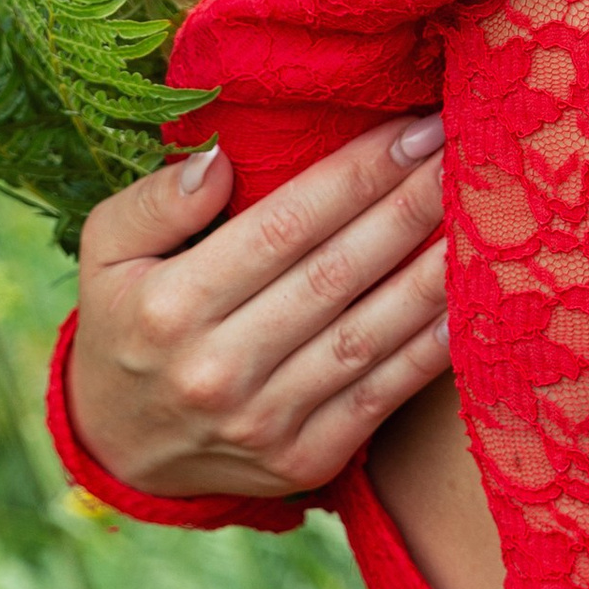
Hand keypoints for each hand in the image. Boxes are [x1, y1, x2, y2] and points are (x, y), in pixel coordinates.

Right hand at [68, 113, 449, 501]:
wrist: (118, 451)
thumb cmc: (123, 326)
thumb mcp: (104, 253)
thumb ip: (155, 202)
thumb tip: (220, 157)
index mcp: (171, 305)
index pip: (284, 225)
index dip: (357, 173)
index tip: (414, 128)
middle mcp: (219, 368)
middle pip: (337, 272)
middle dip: (410, 206)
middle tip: (466, 152)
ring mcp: (265, 422)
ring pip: (369, 334)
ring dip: (434, 272)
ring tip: (484, 217)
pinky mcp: (304, 461)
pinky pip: (381, 395)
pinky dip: (431, 350)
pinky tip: (472, 303)